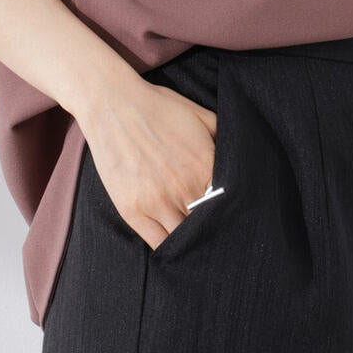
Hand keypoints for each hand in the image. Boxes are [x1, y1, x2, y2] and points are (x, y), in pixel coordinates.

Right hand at [79, 75, 217, 251]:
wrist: (113, 103)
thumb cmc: (158, 107)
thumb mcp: (202, 114)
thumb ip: (224, 139)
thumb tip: (240, 160)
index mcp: (205, 166)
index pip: (228, 205)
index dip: (231, 214)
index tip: (232, 218)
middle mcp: (184, 188)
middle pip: (209, 226)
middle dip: (215, 230)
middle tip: (218, 234)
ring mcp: (157, 202)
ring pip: (185, 239)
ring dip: (193, 242)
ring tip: (198, 242)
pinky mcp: (133, 210)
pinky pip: (158, 244)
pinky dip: (170, 248)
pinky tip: (176, 245)